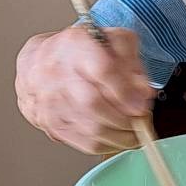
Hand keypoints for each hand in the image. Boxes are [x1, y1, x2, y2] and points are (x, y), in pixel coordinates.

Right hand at [15, 26, 154, 154]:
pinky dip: (108, 145)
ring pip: (91, 128)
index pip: (103, 69)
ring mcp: (51, 100)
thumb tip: (144, 93)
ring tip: (135, 132)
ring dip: (120, 136)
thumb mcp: (114, 41)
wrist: (41, 61)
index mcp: (77, 46)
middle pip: (93, 104)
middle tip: (142, 122)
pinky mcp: (51, 123)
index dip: (126, 92)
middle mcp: (59, 72)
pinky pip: (84, 143)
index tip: (142, 106)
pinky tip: (117, 138)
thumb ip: (133, 63)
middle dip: (125, 119)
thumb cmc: (82, 50)